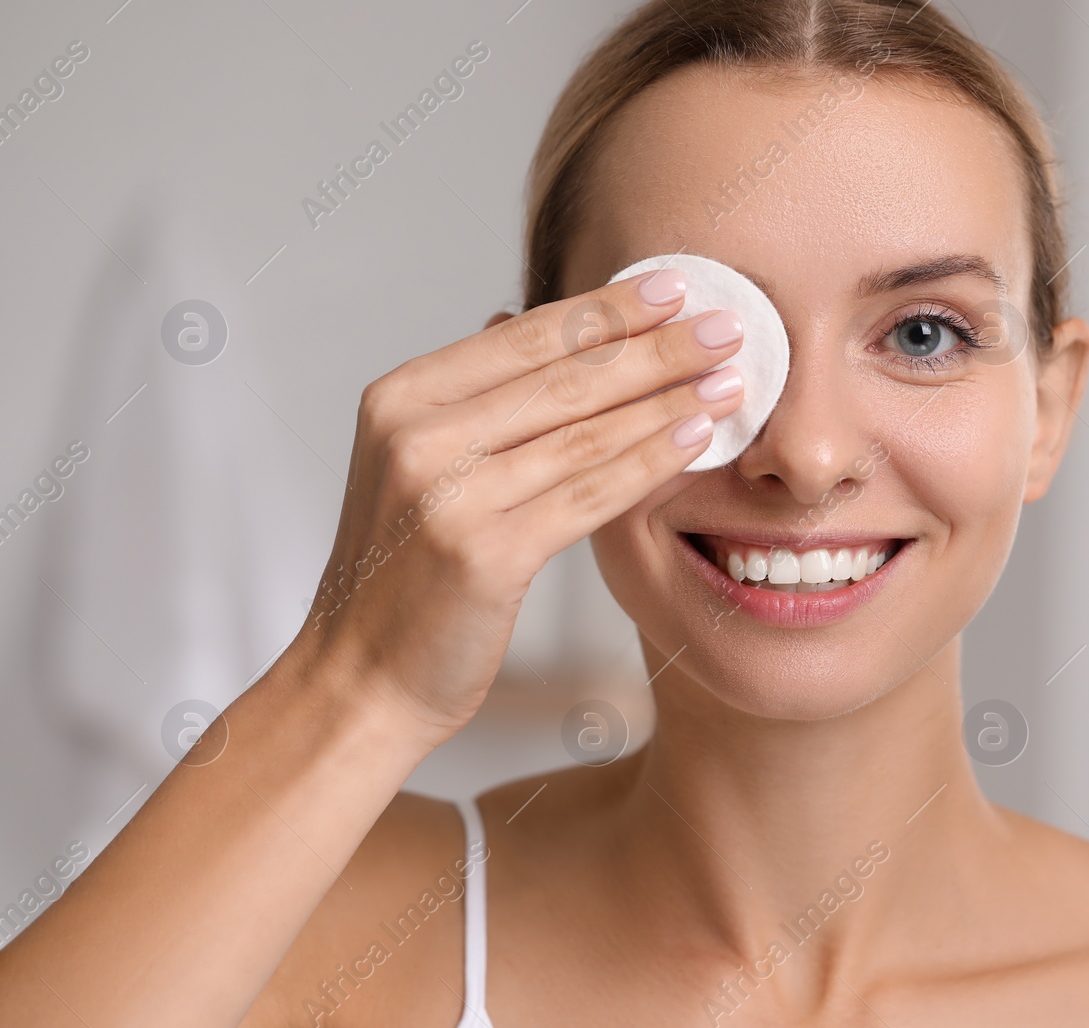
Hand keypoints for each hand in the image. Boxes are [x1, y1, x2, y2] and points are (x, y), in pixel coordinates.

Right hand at [281, 269, 744, 743]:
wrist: (359, 678)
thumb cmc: (402, 574)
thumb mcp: (414, 463)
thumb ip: (469, 396)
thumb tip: (516, 319)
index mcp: (400, 399)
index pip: (526, 336)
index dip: (608, 308)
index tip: (674, 288)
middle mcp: (417, 436)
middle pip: (563, 377)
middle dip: (655, 347)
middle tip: (726, 324)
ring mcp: (448, 495)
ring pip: (584, 432)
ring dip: (667, 399)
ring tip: (729, 378)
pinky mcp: (485, 555)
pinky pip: (589, 495)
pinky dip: (650, 462)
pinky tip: (696, 438)